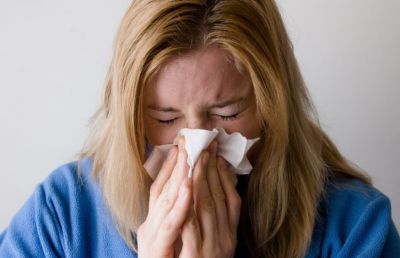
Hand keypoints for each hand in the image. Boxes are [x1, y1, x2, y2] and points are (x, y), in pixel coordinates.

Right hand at [138, 136, 192, 257]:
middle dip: (178, 162)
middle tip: (189, 137)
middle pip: (165, 188)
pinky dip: (181, 203)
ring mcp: (153, 236)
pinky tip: (190, 185)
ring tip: (191, 152)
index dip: (171, 163)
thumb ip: (175, 215)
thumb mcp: (169, 235)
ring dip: (180, 174)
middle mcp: (151, 224)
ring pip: (168, 200)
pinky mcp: (157, 249)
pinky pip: (173, 224)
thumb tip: (187, 191)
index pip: (161, 186)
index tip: (182, 142)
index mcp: (154, 220)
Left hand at [179, 141, 240, 257]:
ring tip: (194, 155)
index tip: (214, 151)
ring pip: (206, 206)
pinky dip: (188, 204)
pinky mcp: (196, 257)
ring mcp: (212, 248)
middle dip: (209, 169)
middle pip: (217, 197)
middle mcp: (224, 239)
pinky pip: (190, 226)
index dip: (221, 173)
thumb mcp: (216, 243)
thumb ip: (219, 219)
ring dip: (200, 179)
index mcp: (229, 235)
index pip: (229, 198)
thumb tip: (218, 187)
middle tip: (203, 144)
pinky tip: (185, 185)